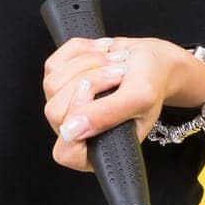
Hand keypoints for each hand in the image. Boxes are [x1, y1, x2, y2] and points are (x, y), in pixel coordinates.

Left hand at [41, 36, 204, 174]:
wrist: (150, 59)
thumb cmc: (151, 83)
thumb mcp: (139, 98)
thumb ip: (107, 115)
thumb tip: (70, 131)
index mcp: (97, 150)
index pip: (65, 152)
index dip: (74, 122)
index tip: (93, 93)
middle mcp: (75, 132)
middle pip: (54, 111)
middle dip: (89, 81)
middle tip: (118, 73)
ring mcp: (63, 106)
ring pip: (53, 84)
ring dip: (87, 64)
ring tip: (113, 62)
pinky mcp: (58, 80)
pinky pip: (53, 64)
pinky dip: (79, 52)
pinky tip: (101, 53)